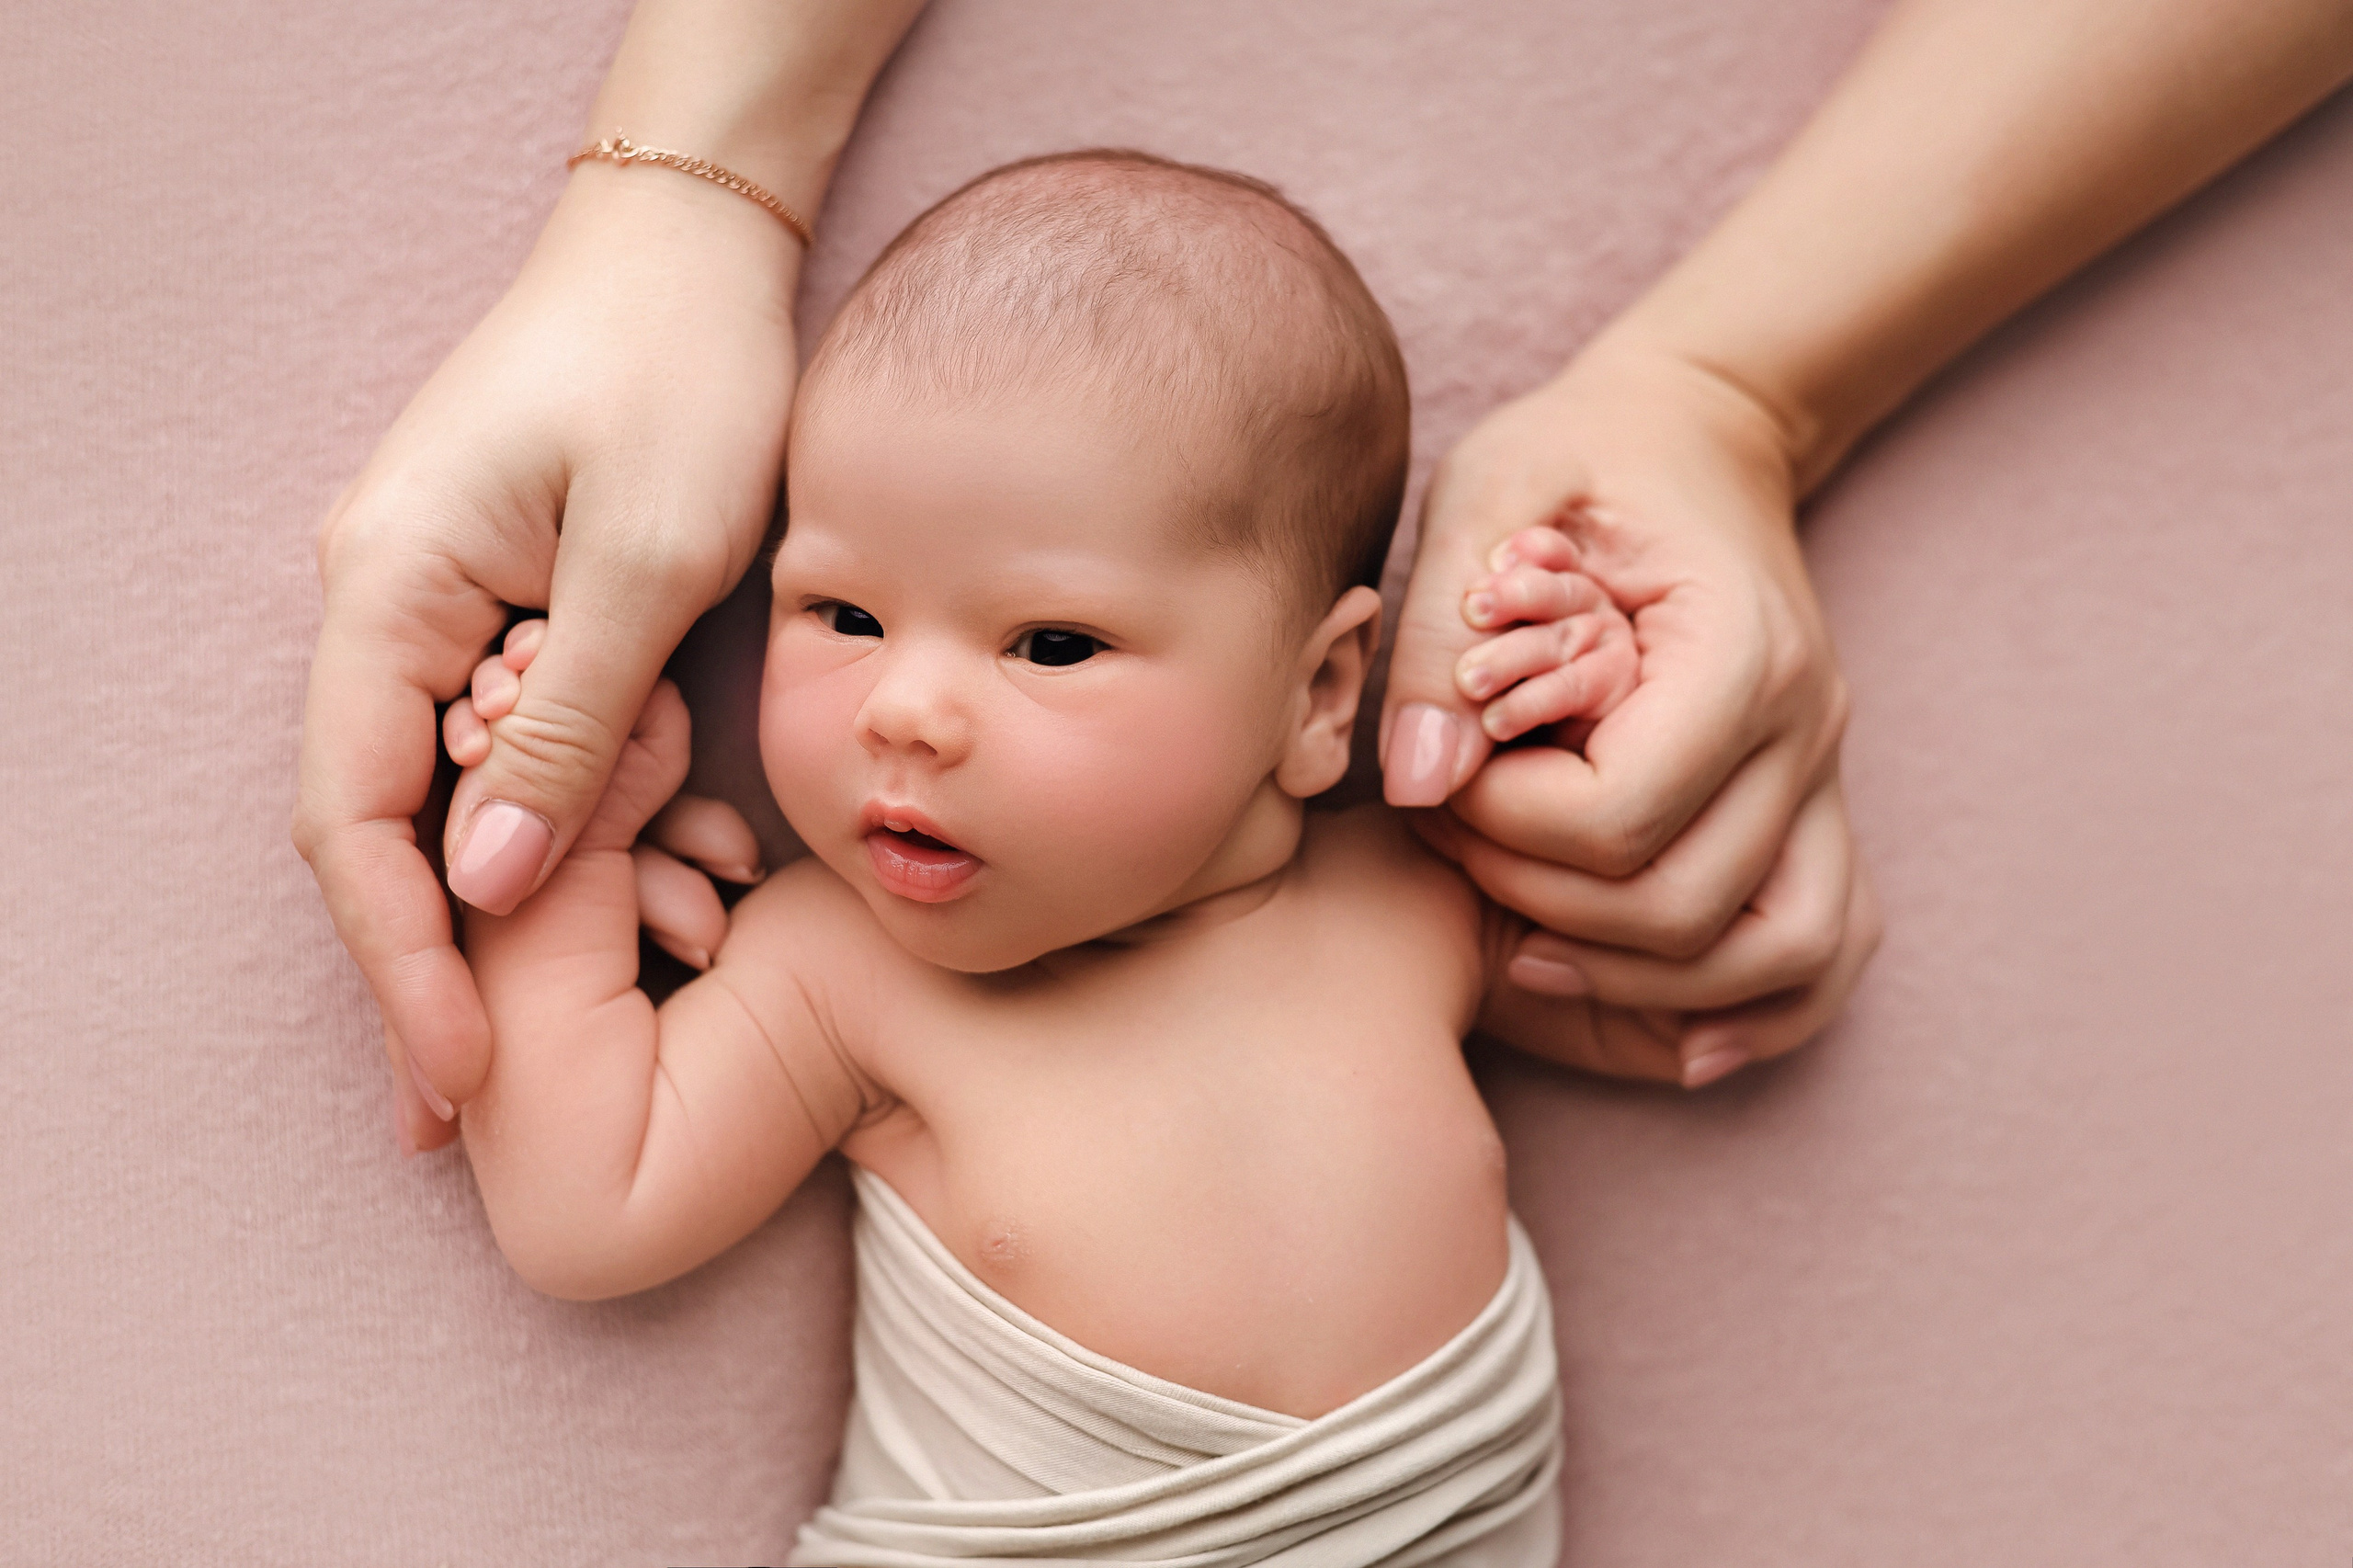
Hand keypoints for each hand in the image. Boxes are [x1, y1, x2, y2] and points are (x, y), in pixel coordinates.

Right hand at [292, 169, 798, 1151]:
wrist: (694, 249)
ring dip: (519, 901)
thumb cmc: (680, 376)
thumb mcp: (644, 563)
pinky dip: (569, 816)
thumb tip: (480, 891)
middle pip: (384, 824)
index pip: (355, 819)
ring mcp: (445, 603)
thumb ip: (567, 730)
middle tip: (466, 1113)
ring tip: (576, 1014)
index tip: (452, 1083)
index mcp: (391, 596)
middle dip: (435, 967)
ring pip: (455, 791)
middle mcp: (390, 608)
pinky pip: (516, 737)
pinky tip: (635, 880)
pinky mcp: (512, 599)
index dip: (400, 963)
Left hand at [1382, 340, 1879, 1087]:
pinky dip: (1758, 1013)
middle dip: (1535, 900)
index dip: (1500, 827)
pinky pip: (1827, 951)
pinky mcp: (1811, 810)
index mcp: (1734, 651)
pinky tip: (1672, 1040)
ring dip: (1631, 978)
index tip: (1440, 772)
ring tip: (1523, 941)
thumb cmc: (1578, 459)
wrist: (1696, 434)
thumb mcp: (1487, 492)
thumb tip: (1422, 783)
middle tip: (1452, 837)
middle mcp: (1803, 728)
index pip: (1616, 818)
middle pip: (1681, 907)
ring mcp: (1822, 778)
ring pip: (1770, 956)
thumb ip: (1444, 634)